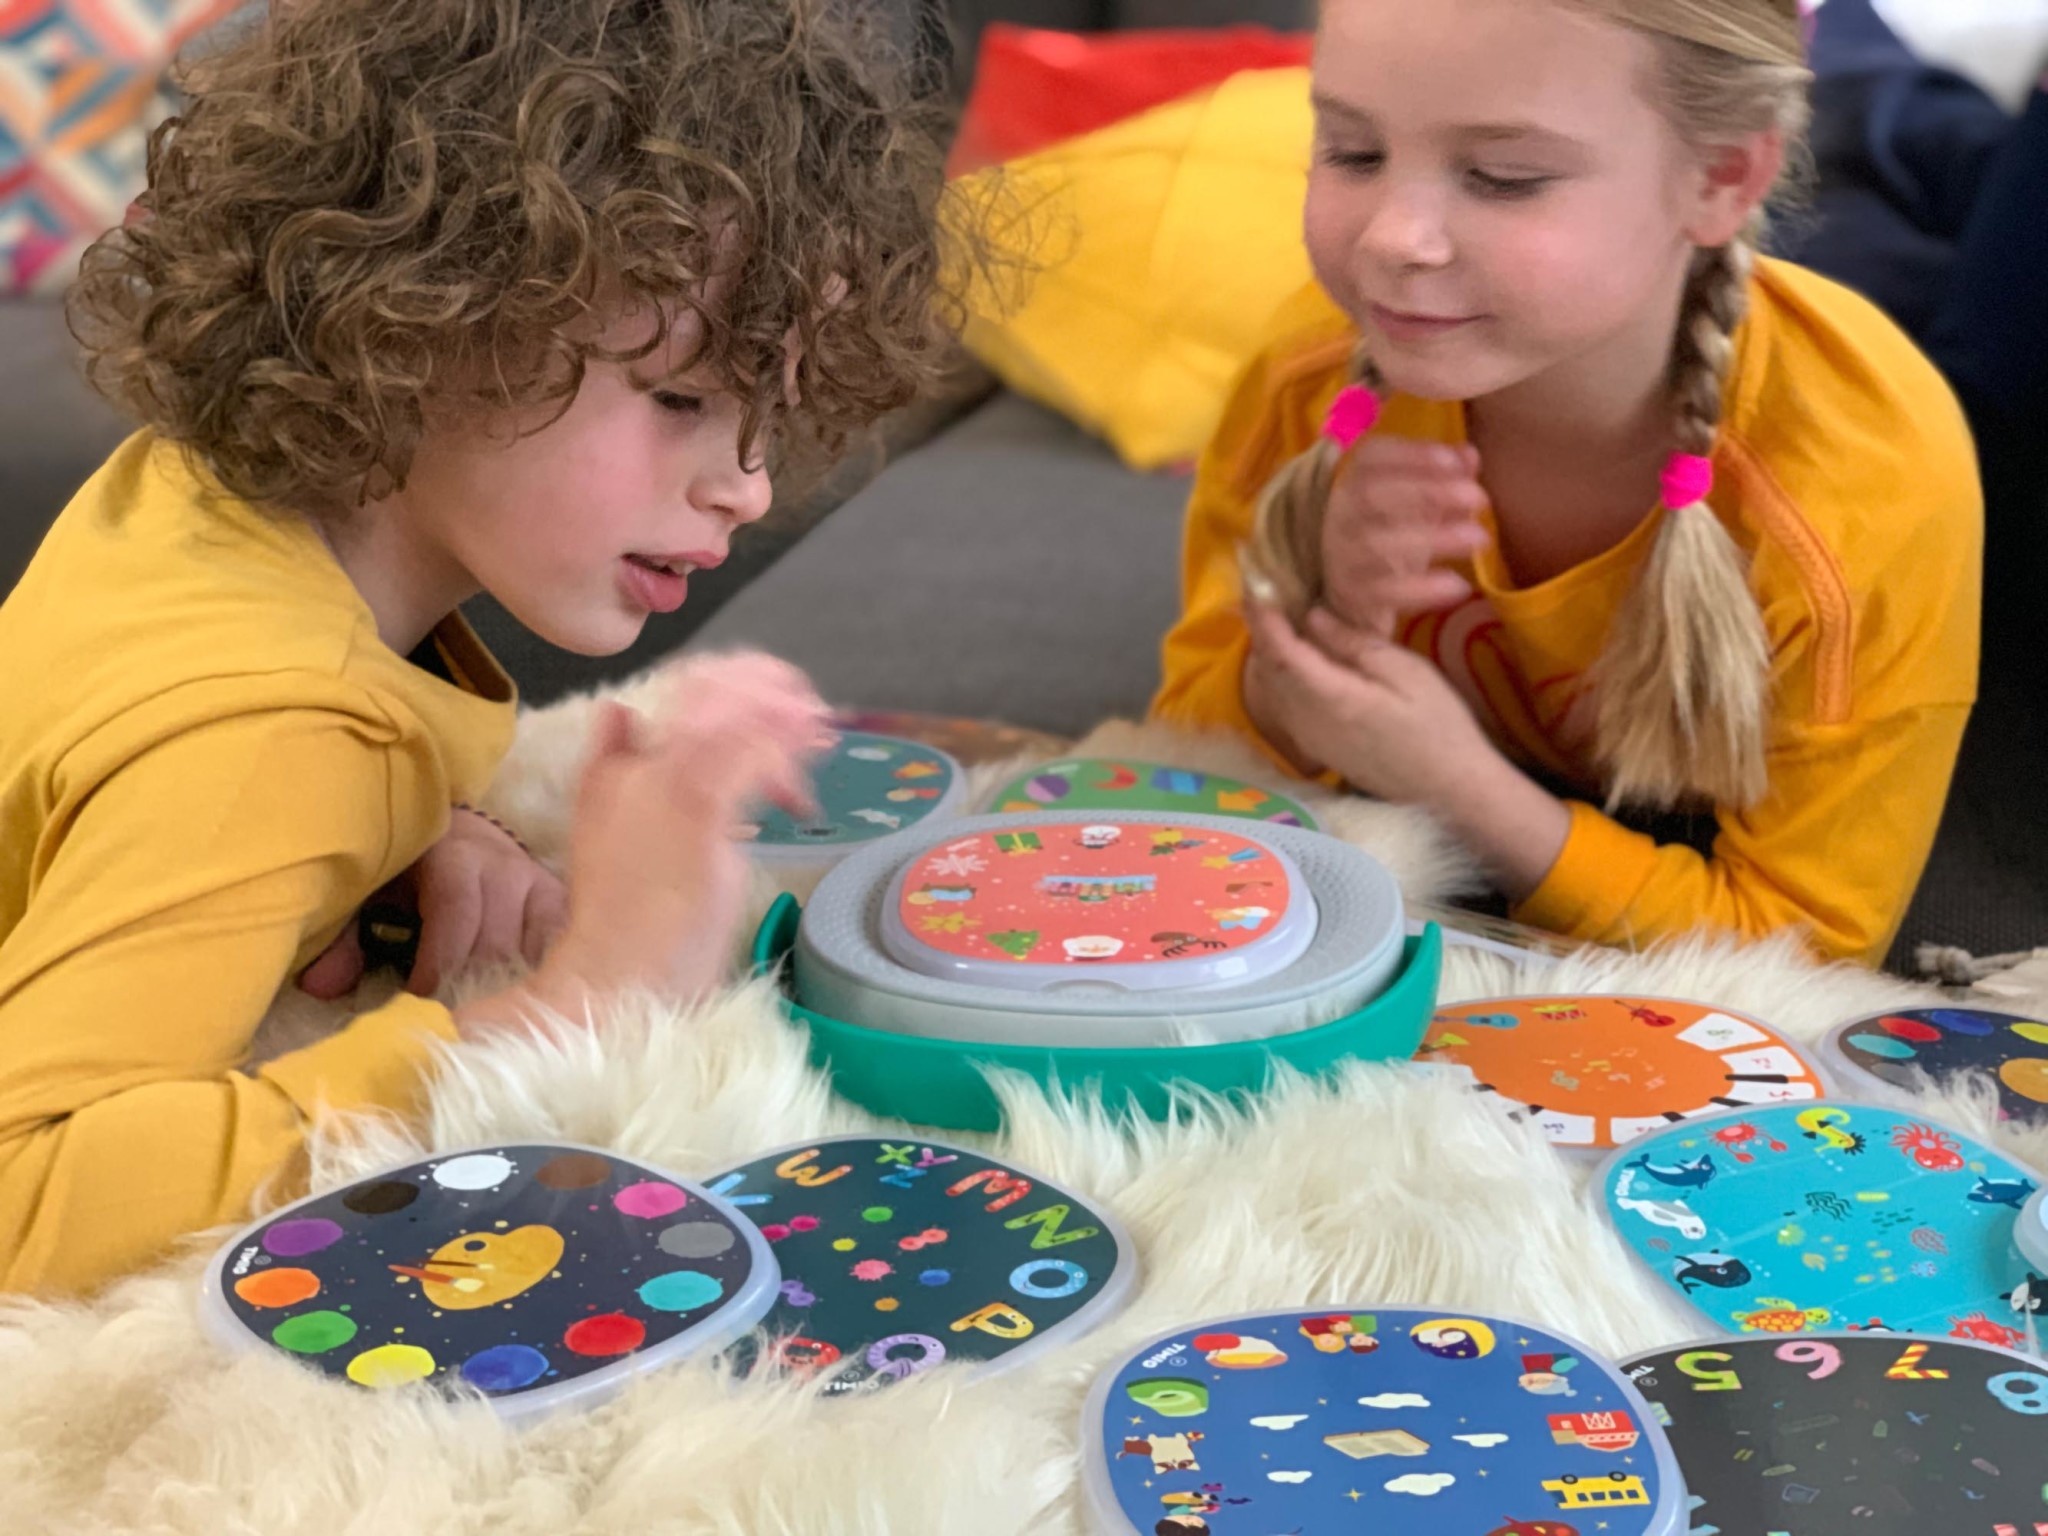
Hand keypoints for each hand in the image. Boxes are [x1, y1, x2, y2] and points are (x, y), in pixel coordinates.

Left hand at [298, 808, 567, 999]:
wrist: (456, 835)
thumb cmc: (404, 876)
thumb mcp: (369, 899)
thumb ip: (344, 942)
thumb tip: (321, 988)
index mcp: (451, 856)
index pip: (455, 914)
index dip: (438, 963)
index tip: (419, 1003)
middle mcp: (503, 866)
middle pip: (495, 942)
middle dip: (469, 988)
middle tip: (448, 1025)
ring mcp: (537, 884)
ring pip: (530, 950)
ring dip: (506, 990)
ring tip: (485, 1024)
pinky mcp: (558, 902)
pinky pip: (560, 946)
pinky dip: (547, 976)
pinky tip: (532, 1005)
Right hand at [511, 651, 830, 1019]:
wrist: (613, 974)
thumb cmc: (624, 923)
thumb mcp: (606, 835)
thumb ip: (614, 768)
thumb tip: (620, 712)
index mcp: (618, 768)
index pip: (682, 690)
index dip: (737, 681)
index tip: (778, 699)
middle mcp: (641, 766)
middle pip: (712, 689)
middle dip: (772, 689)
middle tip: (812, 714)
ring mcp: (668, 786)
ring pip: (737, 718)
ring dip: (789, 721)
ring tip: (821, 736)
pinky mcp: (700, 814)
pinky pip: (752, 759)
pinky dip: (786, 759)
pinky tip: (802, 789)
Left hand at [1246, 600, 1498, 804]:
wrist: (1450, 790)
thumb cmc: (1438, 726)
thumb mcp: (1406, 673)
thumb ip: (1354, 644)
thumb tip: (1312, 616)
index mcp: (1330, 698)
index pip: (1280, 650)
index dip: (1263, 615)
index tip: (1256, 581)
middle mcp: (1306, 721)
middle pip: (1268, 667)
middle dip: (1262, 626)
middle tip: (1265, 587)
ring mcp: (1308, 738)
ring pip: (1272, 685)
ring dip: (1270, 649)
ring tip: (1277, 612)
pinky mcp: (1315, 747)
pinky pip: (1284, 702)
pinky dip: (1282, 673)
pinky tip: (1296, 653)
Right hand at [1320, 436, 1488, 635]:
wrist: (1351, 601)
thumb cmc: (1390, 539)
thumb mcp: (1417, 504)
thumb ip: (1442, 477)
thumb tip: (1468, 455)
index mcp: (1354, 484)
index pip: (1371, 457)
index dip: (1412, 454)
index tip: (1455, 461)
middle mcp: (1341, 516)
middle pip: (1372, 495)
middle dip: (1428, 490)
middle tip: (1479, 497)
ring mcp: (1343, 558)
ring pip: (1376, 544)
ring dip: (1434, 538)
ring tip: (1480, 538)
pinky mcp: (1353, 598)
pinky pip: (1383, 592)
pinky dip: (1423, 589)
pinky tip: (1459, 585)